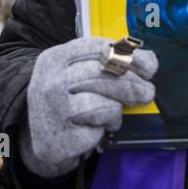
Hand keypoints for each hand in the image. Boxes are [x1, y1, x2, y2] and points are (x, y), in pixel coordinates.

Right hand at [19, 36, 157, 179]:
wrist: (38, 138)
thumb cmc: (68, 99)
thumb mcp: (80, 72)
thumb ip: (110, 62)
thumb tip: (149, 62)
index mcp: (56, 57)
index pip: (98, 48)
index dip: (129, 57)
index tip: (149, 69)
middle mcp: (50, 81)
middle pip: (102, 75)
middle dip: (132, 84)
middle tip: (147, 93)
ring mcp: (52, 111)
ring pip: (101, 104)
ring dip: (116, 110)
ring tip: (115, 115)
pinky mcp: (58, 140)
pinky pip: (95, 132)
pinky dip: (102, 131)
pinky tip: (98, 130)